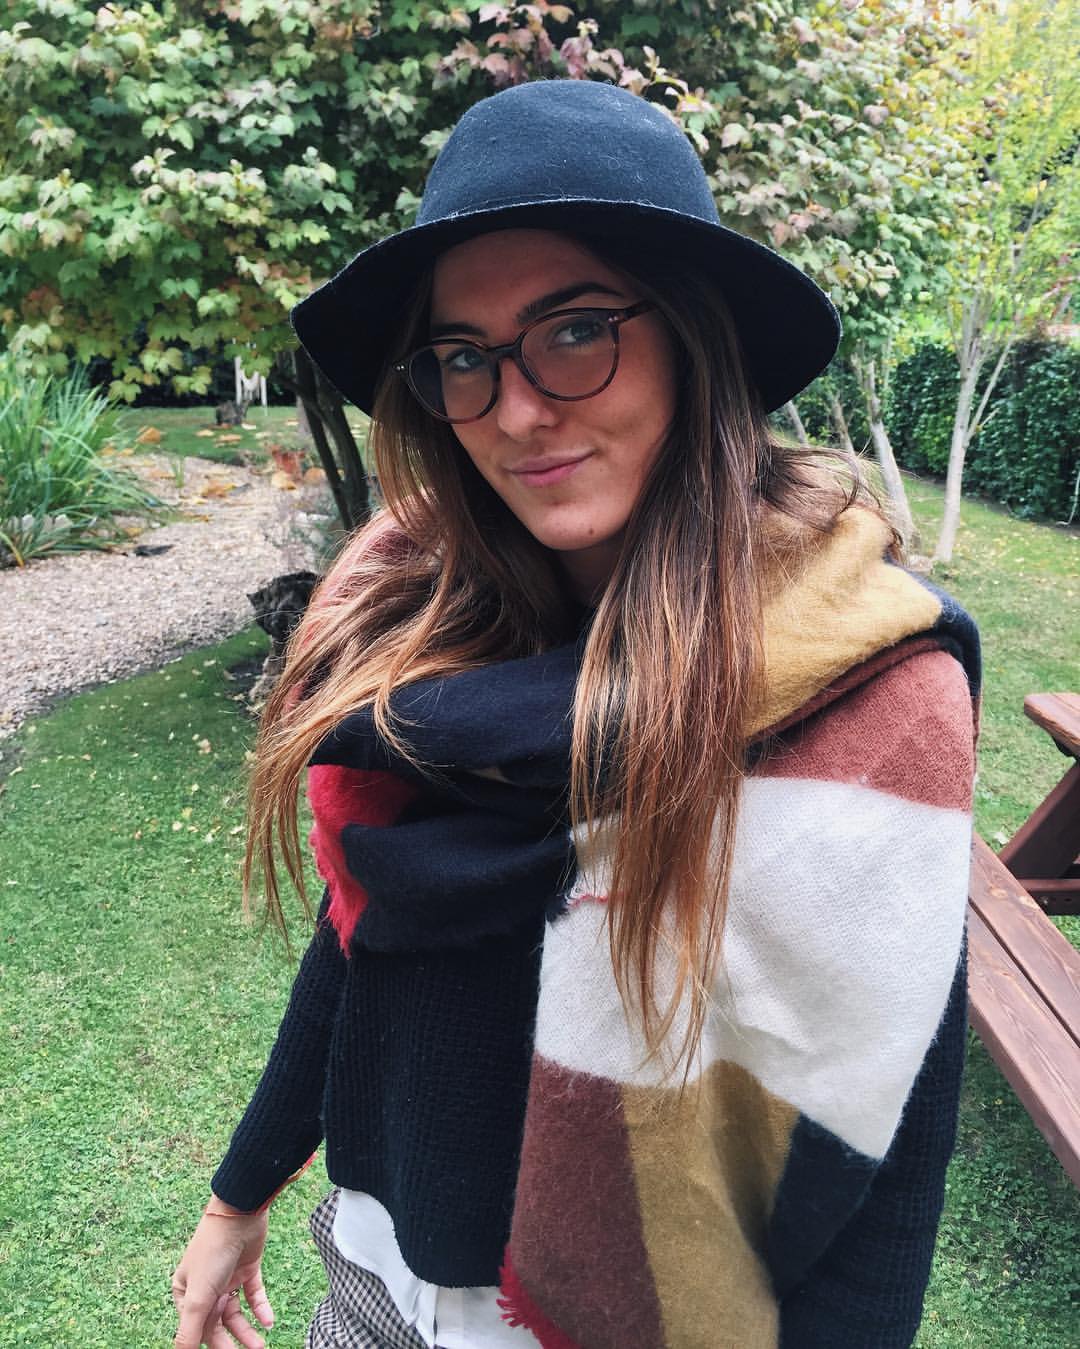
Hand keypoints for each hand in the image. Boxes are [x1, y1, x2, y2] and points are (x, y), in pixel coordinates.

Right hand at [172, 1203, 273, 1348]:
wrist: (240, 1213)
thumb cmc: (212, 1252)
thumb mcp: (198, 1295)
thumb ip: (189, 1329)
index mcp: (186, 1293)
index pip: (197, 1329)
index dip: (212, 1345)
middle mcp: (205, 1288)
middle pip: (218, 1324)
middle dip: (232, 1342)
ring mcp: (227, 1278)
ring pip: (236, 1313)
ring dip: (248, 1330)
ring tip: (261, 1345)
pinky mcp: (247, 1269)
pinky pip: (254, 1295)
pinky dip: (261, 1308)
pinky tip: (268, 1321)